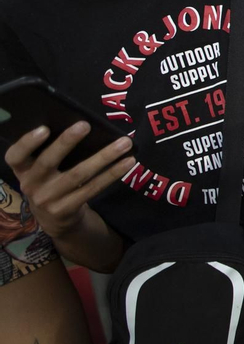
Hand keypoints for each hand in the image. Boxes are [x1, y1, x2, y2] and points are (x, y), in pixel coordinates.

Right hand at [3, 124, 134, 239]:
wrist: (54, 219)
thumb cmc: (51, 181)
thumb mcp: (41, 170)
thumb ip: (50, 152)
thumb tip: (81, 124)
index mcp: (22, 170)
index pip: (15, 156)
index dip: (27, 143)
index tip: (44, 128)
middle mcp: (31, 185)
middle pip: (47, 162)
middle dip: (66, 142)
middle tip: (85, 124)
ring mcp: (48, 199)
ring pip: (78, 174)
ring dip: (103, 157)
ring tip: (124, 143)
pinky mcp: (66, 209)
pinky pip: (93, 188)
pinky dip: (112, 174)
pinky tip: (128, 162)